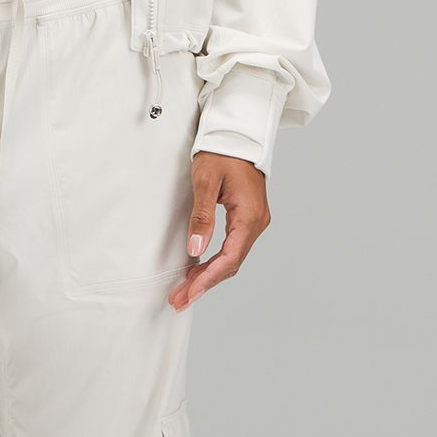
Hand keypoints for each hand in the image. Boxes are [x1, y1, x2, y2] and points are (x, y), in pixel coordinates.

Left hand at [169, 152, 269, 308]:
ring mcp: (254, 222)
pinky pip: (233, 248)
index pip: (229, 258)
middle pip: (231, 264)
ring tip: (185, 291)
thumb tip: (196, 249)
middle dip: (204, 284)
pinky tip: (199, 272)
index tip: (189, 292)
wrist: (237, 136)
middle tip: (180, 299)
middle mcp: (257, 223)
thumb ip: (202, 217)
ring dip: (209, 276)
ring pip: (232, 259)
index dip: (207, 279)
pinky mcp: (248, 220)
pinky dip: (215, 263)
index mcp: (249, 216)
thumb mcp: (206, 182)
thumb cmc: (222, 153)